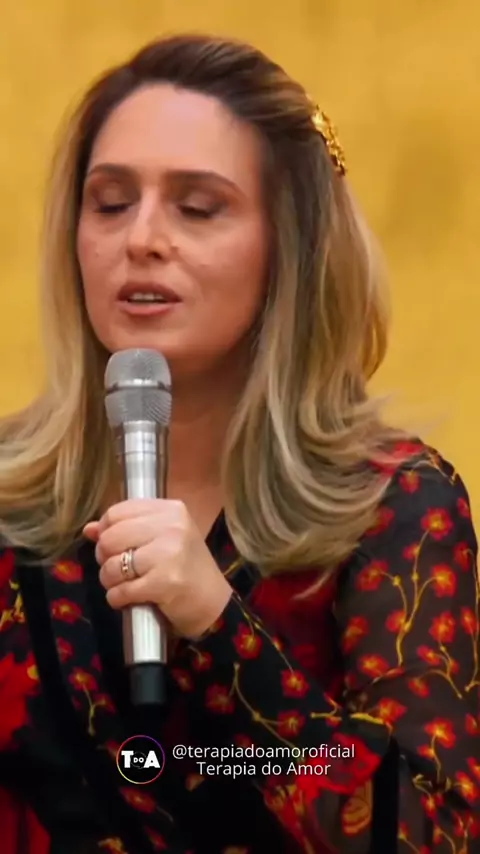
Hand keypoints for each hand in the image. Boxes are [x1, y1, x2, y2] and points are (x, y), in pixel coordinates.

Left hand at [83, 499, 232, 639]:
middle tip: (117, 568)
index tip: (113, 546)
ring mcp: (169, 554)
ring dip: (110, 581)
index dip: (105, 531)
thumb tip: (89, 529)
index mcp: (171, 510)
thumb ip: (126, 528)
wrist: (213, 602)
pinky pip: (120, 591)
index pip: (117, 512)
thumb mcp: (161, 538)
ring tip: (123, 584)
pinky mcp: (165, 583)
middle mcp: (172, 527)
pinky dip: (117, 598)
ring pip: (112, 565)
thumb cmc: (185, 567)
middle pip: (111, 538)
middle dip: (105, 557)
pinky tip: (128, 598)